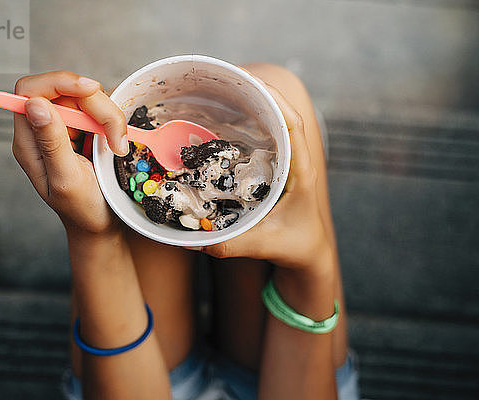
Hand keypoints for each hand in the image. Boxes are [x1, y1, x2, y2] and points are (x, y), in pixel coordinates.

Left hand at [12, 71, 128, 234]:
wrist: (102, 224)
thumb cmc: (83, 209)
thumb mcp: (67, 179)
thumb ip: (51, 142)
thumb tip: (34, 104)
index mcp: (28, 141)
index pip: (31, 90)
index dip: (59, 82)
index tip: (91, 90)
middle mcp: (43, 129)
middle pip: (66, 90)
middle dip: (97, 106)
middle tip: (116, 138)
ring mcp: (65, 127)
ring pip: (87, 97)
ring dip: (110, 116)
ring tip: (118, 146)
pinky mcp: (84, 128)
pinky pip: (100, 108)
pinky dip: (114, 121)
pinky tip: (117, 143)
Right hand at [199, 82, 332, 270]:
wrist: (310, 254)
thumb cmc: (296, 246)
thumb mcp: (265, 245)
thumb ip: (232, 243)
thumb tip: (196, 240)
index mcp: (302, 172)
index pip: (293, 125)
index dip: (275, 101)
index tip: (251, 84)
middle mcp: (297, 160)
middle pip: (283, 114)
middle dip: (260, 92)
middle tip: (229, 77)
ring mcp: (288, 161)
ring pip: (276, 121)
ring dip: (256, 102)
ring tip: (227, 87)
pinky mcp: (278, 166)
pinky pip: (267, 134)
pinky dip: (251, 119)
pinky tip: (230, 115)